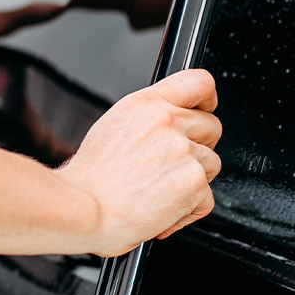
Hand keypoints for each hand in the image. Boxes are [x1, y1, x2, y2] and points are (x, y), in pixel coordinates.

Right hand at [55, 69, 221, 256]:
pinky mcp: (193, 181)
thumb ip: (147, 120)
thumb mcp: (111, 129)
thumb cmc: (89, 182)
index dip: (207, 100)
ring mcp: (183, 150)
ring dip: (192, 182)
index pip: (198, 83)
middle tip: (171, 168)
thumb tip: (170, 125)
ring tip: (159, 194)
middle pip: (211, 127)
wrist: (83, 212)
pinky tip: (161, 212)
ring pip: (211, 164)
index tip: (205, 110)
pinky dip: (188, 211)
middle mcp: (167, 121)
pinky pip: (206, 199)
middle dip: (199, 149)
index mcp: (146, 105)